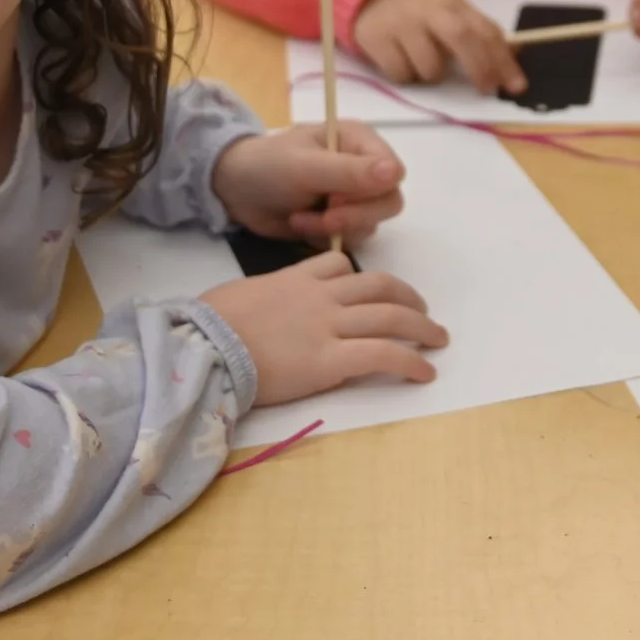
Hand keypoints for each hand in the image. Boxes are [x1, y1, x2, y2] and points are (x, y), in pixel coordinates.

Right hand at [201, 250, 448, 406]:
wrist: (202, 347)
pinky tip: (425, 373)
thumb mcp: (237, 296)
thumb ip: (260, 299)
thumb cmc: (207, 325)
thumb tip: (256, 311)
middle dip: (408, 297)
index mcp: (294, 279)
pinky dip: (411, 362)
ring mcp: (328, 326)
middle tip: (423, 312)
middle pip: (379, 287)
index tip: (375, 292)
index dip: (362, 278)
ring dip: (421, 327)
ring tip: (437, 339)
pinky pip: (383, 355)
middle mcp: (319, 296)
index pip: (339, 266)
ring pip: (390, 316)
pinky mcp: (330, 360)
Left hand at [212, 124, 405, 249]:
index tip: (335, 197)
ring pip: (370, 224)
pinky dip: (326, 239)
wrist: (234, 190)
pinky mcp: (341, 221)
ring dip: (335, 229)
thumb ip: (350, 172)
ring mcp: (353, 196)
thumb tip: (396, 173)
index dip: (370, 191)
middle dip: (353, 216)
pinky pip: (352, 239)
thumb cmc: (268, 166)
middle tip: (324, 217)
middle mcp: (364, 167)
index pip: (393, 172)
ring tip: (301, 218)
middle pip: (388, 202)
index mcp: (360, 141)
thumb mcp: (306, 167)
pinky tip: (301, 226)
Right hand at [354, 0, 524, 94]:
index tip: (517, 85)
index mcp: (454, 3)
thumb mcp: (452, 9)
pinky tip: (401, 60)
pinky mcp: (376, 38)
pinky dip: (405, 76)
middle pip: (462, 38)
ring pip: (430, 68)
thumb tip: (518, 52)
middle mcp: (430, 11)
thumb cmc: (421, 5)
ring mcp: (402, 24)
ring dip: (433, 75)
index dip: (504, 59)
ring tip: (424, 61)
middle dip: (479, 68)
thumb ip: (480, 30)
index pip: (485, 29)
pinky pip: (401, 74)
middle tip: (486, 90)